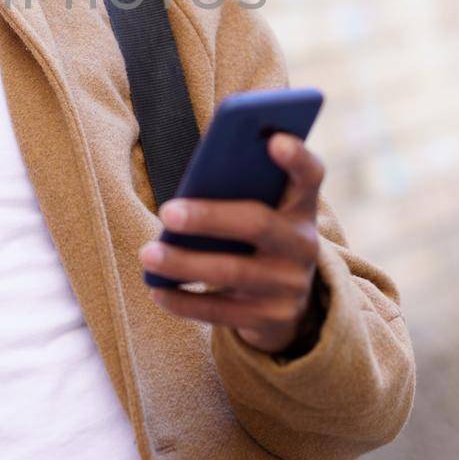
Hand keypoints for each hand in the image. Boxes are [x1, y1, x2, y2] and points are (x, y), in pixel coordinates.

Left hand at [139, 131, 325, 355]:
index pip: (310, 174)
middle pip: (257, 223)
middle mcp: (304, 244)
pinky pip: (222, 311)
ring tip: (148, 253)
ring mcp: (290, 285)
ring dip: (184, 263)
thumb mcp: (259, 210)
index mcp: (300, 206)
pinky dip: (184, 301)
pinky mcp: (271, 320)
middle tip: (166, 211)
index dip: (297, 157)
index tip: (274, 139)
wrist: (285, 305)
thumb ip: (239, 186)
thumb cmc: (254, 238)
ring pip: (233, 272)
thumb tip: (196, 172)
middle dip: (209, 217)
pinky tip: (157, 290)